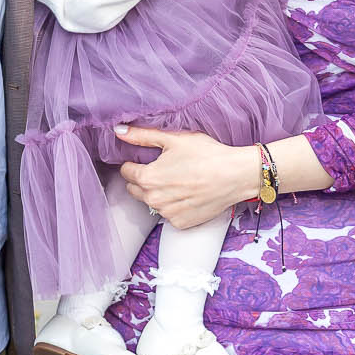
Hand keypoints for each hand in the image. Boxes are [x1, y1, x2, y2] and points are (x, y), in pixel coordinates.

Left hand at [115, 125, 254, 227]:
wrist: (235, 176)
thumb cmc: (206, 154)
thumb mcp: (173, 139)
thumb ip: (142, 136)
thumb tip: (118, 131)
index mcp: (147, 178)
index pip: (126, 172)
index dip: (136, 163)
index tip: (150, 159)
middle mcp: (153, 200)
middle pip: (135, 189)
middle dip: (145, 179)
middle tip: (166, 169)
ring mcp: (167, 214)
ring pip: (152, 202)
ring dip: (160, 193)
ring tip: (181, 181)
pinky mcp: (180, 223)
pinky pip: (168, 214)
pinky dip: (174, 205)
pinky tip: (189, 194)